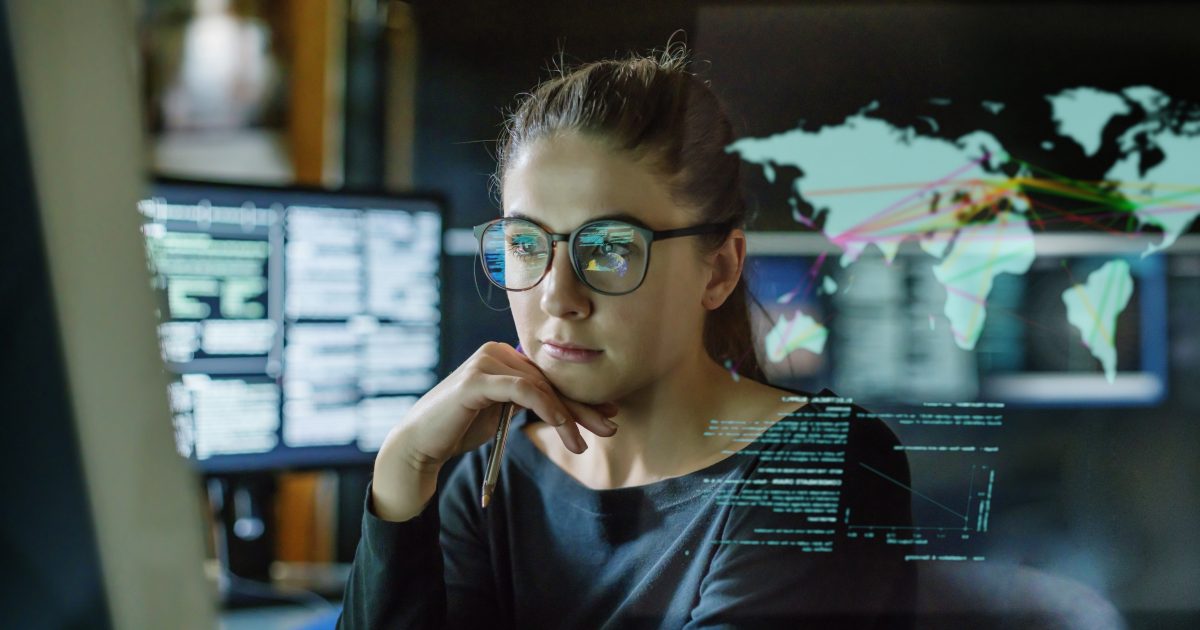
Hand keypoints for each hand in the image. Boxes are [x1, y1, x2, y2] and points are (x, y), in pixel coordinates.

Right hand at [385, 341, 618, 473]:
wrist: (421, 445)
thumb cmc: (461, 430)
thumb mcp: (504, 414)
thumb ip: (529, 402)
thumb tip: (570, 408)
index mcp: (503, 357)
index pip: (550, 377)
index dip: (580, 397)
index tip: (609, 414)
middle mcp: (495, 352)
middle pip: (549, 381)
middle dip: (582, 407)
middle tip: (611, 427)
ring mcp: (485, 362)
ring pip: (540, 386)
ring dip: (567, 417)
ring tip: (582, 444)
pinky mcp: (477, 379)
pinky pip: (523, 390)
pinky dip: (547, 409)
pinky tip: (562, 428)